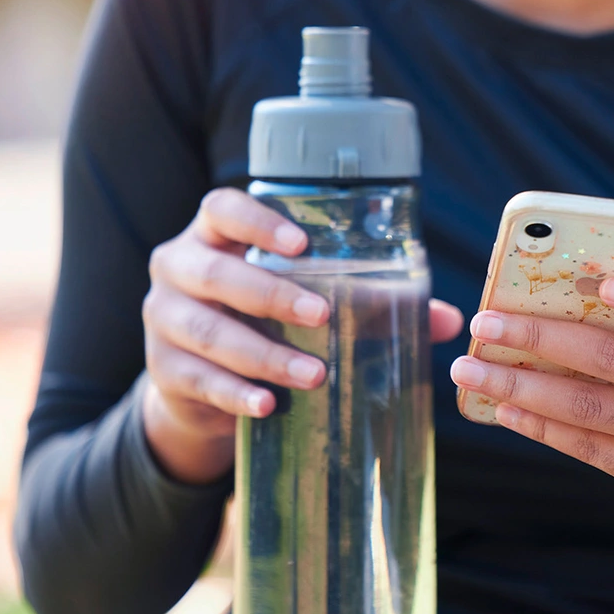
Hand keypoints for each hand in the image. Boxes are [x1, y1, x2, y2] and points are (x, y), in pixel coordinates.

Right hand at [141, 187, 464, 483]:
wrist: (200, 384)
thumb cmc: (265, 322)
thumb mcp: (305, 302)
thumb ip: (374, 303)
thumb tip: (450, 320)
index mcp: (213, 235)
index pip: (221, 208)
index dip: (256, 221)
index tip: (302, 244)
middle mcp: (179, 268)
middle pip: (215, 272)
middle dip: (270, 294)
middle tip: (323, 315)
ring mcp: (162, 320)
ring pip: (207, 331)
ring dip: (263, 355)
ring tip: (315, 376)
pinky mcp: (163, 370)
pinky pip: (197, 380)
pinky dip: (235, 393)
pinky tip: (267, 405)